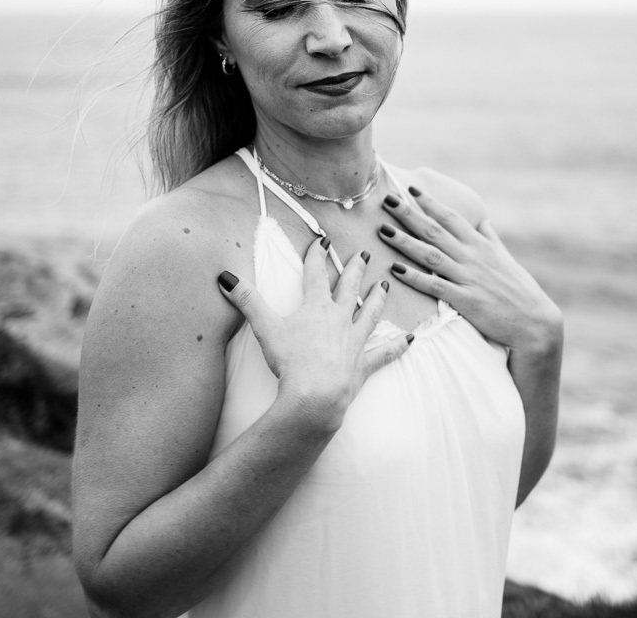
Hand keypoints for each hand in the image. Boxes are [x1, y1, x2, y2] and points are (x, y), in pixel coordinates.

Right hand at [217, 240, 413, 431]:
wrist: (315, 395)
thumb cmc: (290, 361)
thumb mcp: (264, 328)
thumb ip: (247, 300)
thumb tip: (225, 276)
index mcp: (316, 308)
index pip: (315, 274)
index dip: (317, 255)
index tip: (323, 240)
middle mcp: (340, 319)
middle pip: (349, 288)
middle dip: (355, 269)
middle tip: (365, 254)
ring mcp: (354, 341)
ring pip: (370, 314)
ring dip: (378, 298)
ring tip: (386, 285)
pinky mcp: (363, 364)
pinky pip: (385, 353)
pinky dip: (397, 346)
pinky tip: (410, 339)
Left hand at [377, 187, 562, 354]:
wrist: (533, 320)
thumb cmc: (519, 289)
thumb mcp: (505, 258)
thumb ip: (490, 239)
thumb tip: (483, 221)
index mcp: (480, 245)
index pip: (451, 218)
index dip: (430, 203)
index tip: (411, 189)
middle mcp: (472, 257)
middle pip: (435, 231)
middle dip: (409, 215)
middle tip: (387, 200)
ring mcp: (468, 277)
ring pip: (430, 255)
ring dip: (405, 241)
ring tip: (383, 230)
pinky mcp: (465, 300)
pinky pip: (435, 286)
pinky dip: (414, 277)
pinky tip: (395, 270)